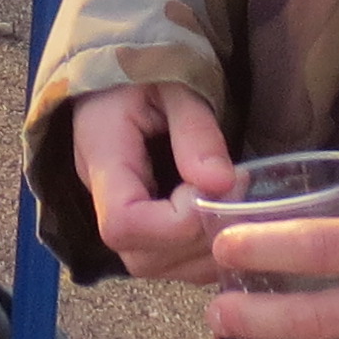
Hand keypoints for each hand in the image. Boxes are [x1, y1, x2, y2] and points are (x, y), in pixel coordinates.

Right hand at [68, 81, 241, 286]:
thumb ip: (196, 131)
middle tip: (237, 195)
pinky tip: (227, 219)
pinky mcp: (138, 225)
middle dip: (198, 239)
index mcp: (101, 156)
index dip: (176, 222)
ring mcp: (117, 216)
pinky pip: (167, 264)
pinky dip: (203, 254)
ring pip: (155, 267)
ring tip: (236, 206)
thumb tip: (222, 183)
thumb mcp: (174, 86)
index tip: (214, 185)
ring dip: (205, 251)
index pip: (123, 223)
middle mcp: (100, 197)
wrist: (118, 72)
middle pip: (140, 255)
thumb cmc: (145, 70)